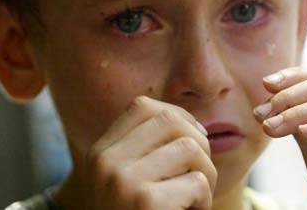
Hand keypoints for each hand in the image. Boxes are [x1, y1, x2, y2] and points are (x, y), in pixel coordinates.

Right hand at [85, 96, 215, 209]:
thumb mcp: (128, 179)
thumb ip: (148, 148)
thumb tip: (195, 126)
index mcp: (100, 151)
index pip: (142, 106)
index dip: (177, 116)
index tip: (193, 137)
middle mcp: (105, 161)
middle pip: (170, 121)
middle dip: (198, 143)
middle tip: (200, 171)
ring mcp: (121, 180)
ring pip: (190, 149)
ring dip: (206, 175)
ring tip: (195, 197)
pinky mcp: (144, 202)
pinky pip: (197, 182)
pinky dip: (205, 200)